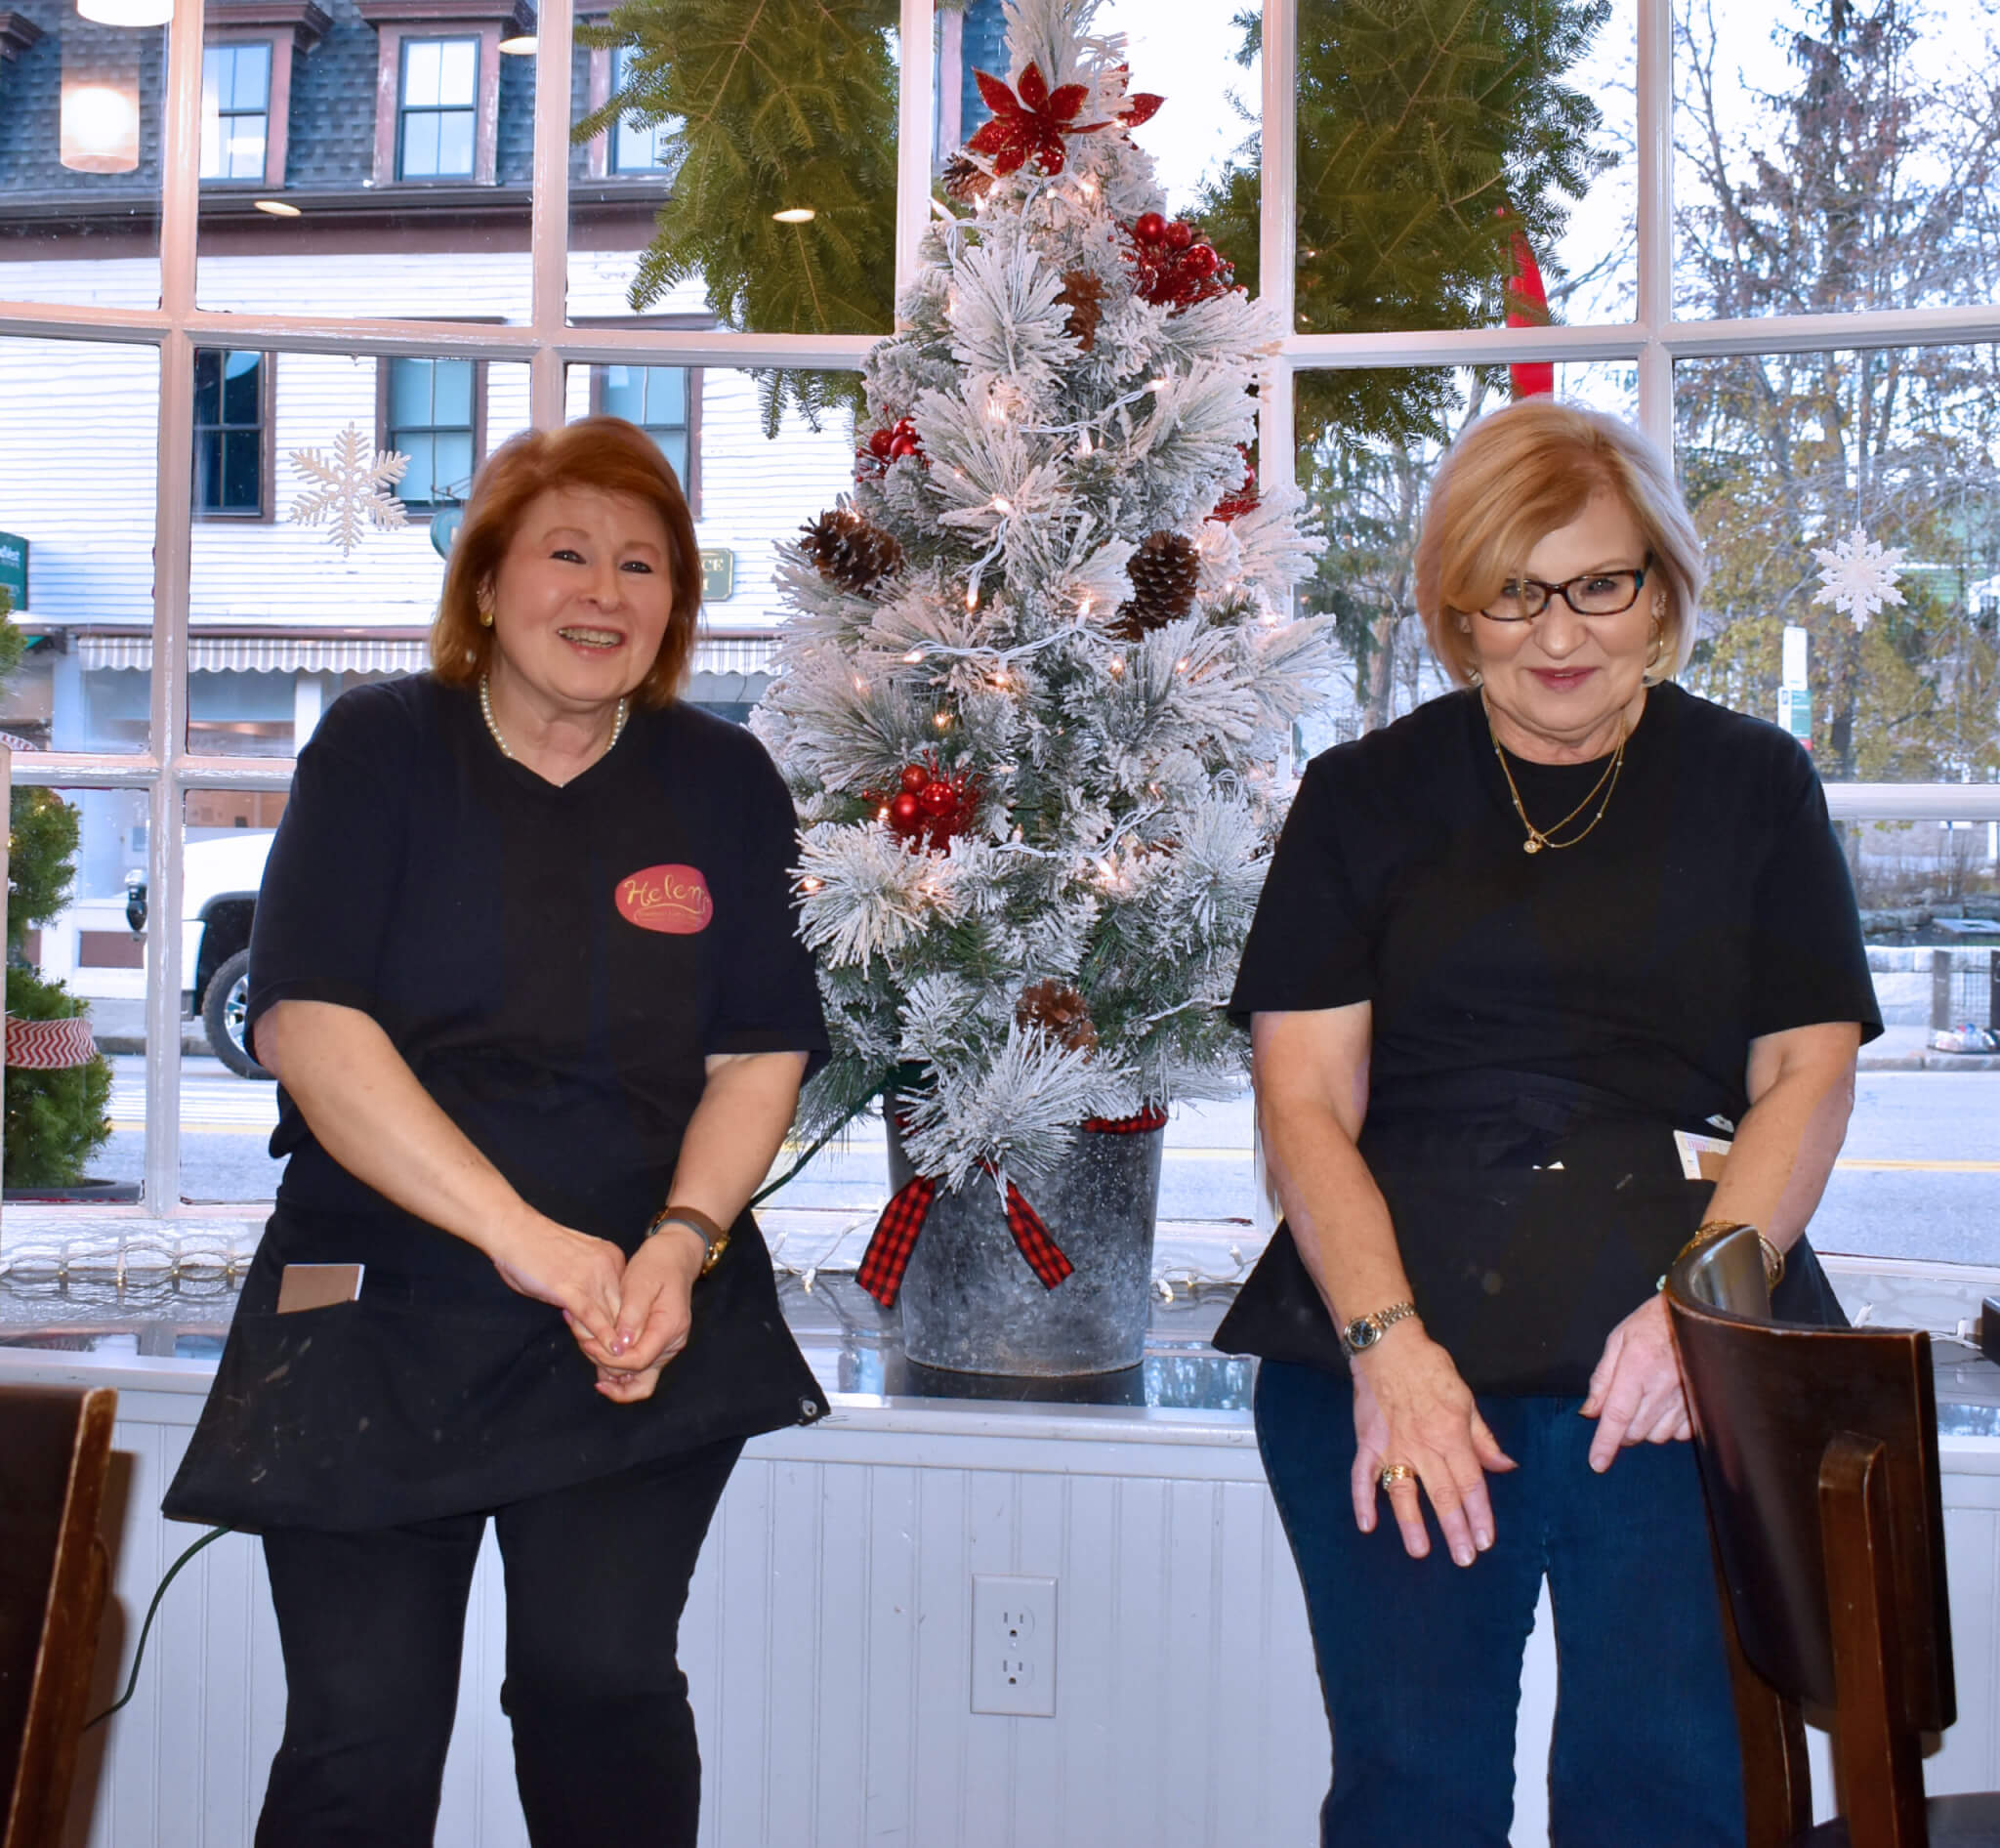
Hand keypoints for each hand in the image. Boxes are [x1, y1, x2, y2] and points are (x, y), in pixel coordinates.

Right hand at [485, 1211, 626, 1354]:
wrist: (514, 1231)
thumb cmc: (538, 1248)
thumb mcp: (577, 1262)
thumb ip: (589, 1283)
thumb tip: (593, 1310)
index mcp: (612, 1258)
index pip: (627, 1298)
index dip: (624, 1323)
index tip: (621, 1342)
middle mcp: (608, 1266)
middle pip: (624, 1310)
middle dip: (623, 1337)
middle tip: (622, 1360)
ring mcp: (591, 1277)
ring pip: (611, 1317)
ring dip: (611, 1343)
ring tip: (615, 1364)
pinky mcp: (570, 1288)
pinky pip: (593, 1316)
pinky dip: (603, 1336)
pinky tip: (611, 1350)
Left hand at [566, 1222, 704, 1402]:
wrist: (674, 1257)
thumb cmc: (657, 1266)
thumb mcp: (641, 1283)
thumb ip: (632, 1315)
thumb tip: (622, 1345)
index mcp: (670, 1328)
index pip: (638, 1360)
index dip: (610, 1359)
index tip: (588, 1344)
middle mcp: (671, 1344)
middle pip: (637, 1376)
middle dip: (607, 1366)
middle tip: (584, 1344)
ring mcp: (666, 1347)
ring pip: (637, 1377)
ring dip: (610, 1369)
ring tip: (587, 1347)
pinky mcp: (657, 1345)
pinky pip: (637, 1366)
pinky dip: (617, 1364)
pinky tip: (597, 1350)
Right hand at [1351, 1327, 1515, 1565]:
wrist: (1389, 1346)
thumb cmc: (1430, 1369)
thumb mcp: (1466, 1400)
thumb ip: (1483, 1438)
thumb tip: (1505, 1467)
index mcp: (1451, 1435)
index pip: (1471, 1483)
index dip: (1480, 1514)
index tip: (1486, 1540)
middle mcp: (1423, 1446)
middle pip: (1443, 1494)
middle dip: (1455, 1529)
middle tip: (1464, 1559)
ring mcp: (1392, 1446)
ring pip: (1404, 1492)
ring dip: (1412, 1523)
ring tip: (1421, 1552)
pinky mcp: (1367, 1443)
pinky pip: (1363, 1476)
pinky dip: (1362, 1500)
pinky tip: (1367, 1525)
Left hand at [1581, 1293, 1689, 1469]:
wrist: (1693, 1315)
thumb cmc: (1651, 1324)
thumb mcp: (1618, 1340)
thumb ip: (1602, 1378)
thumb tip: (1589, 1412)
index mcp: (1637, 1367)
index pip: (1617, 1415)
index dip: (1605, 1443)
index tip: (1597, 1463)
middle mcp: (1663, 1386)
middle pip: (1635, 1432)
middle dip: (1621, 1430)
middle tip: (1621, 1408)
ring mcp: (1686, 1397)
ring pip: (1657, 1436)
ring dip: (1644, 1428)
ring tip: (1645, 1402)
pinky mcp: (1701, 1404)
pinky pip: (1680, 1434)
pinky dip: (1668, 1428)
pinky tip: (1664, 1407)